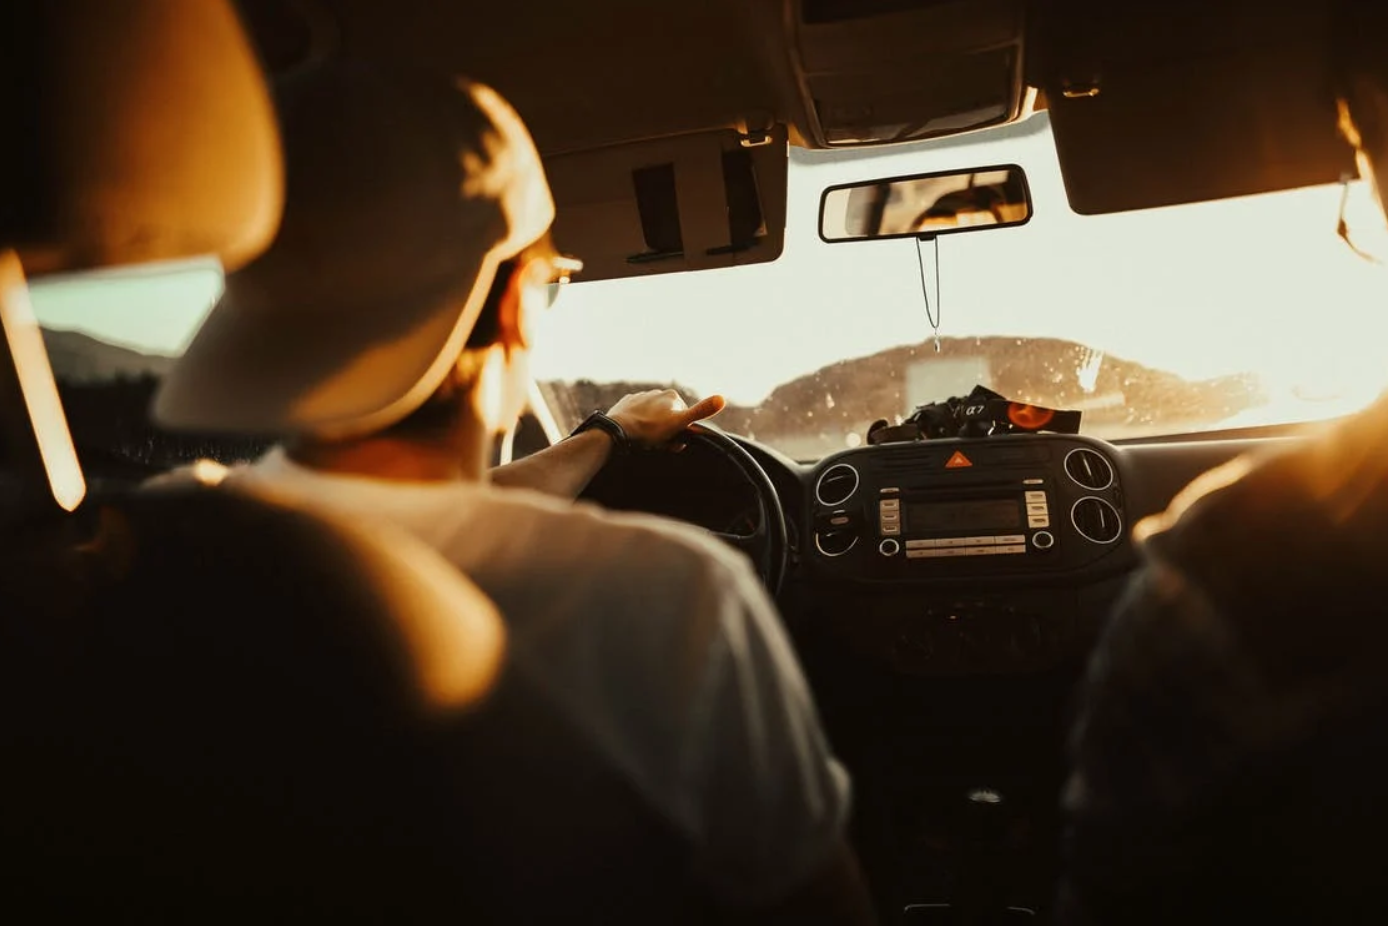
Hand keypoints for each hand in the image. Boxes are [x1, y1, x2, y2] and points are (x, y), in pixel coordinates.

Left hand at [605, 389, 725, 448]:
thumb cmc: (650, 429)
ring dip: (653, 429)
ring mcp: (641, 397)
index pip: (684, 418)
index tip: (673, 441)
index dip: (681, 432)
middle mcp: (657, 392)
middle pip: (669, 418)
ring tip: (646, 440)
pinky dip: (639, 425)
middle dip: (667, 431)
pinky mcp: (626, 404)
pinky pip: (637, 416)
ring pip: (653, 417)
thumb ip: (701, 411)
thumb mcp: (679, 423)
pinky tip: (635, 434)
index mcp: (672, 396)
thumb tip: (722, 398)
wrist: (618, 429)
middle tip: (659, 444)